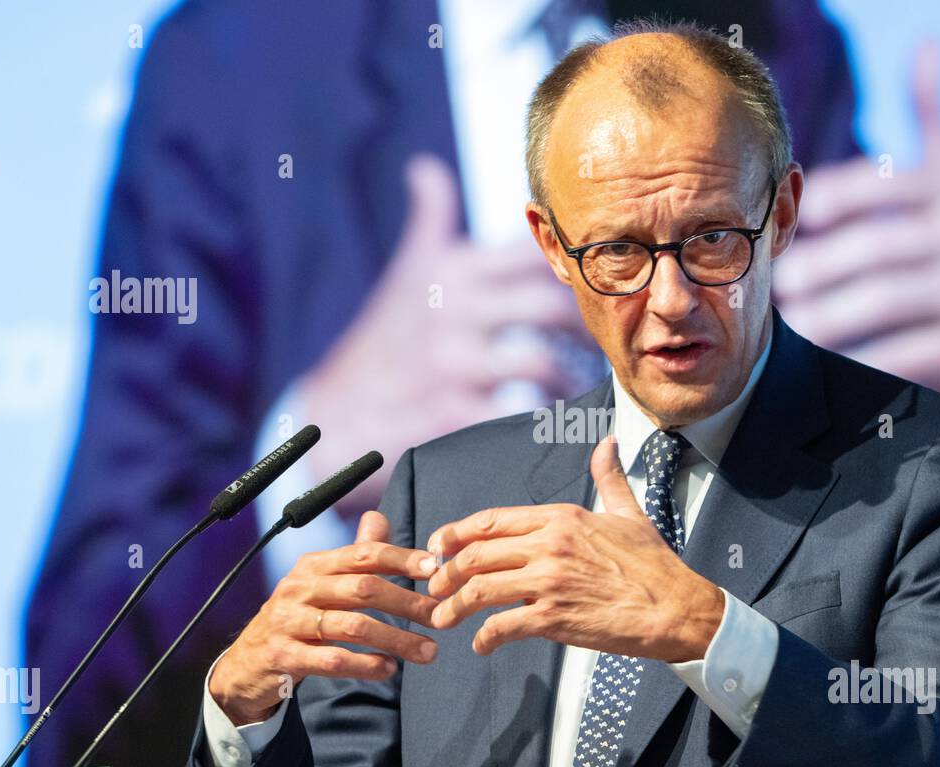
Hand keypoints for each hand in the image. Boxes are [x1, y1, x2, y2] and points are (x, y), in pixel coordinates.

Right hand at [208, 511, 439, 726]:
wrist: (246, 663)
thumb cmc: (296, 618)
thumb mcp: (320, 583)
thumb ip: (353, 556)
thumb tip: (378, 517)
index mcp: (314, 566)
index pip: (363, 554)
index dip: (401, 559)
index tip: (435, 569)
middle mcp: (300, 588)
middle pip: (364, 589)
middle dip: (408, 603)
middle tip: (441, 617)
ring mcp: (289, 622)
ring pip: (354, 627)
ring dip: (396, 640)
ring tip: (428, 652)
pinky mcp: (283, 655)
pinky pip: (332, 659)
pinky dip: (366, 665)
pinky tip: (389, 669)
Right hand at [300, 152, 594, 513]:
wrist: (332, 415)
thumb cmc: (383, 342)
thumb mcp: (405, 274)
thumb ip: (428, 222)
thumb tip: (425, 167)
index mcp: (450, 271)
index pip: (532, 253)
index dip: (577, 265)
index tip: (602, 285)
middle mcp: (451, 311)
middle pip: (549, 306)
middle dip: (587, 329)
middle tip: (607, 345)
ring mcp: (449, 363)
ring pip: (540, 364)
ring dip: (571, 382)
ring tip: (582, 392)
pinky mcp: (448, 414)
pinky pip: (516, 416)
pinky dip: (543, 423)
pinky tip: (554, 427)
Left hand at [426, 436, 724, 661]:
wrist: (676, 608)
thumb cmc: (654, 565)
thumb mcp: (628, 513)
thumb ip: (609, 478)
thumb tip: (607, 443)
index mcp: (561, 517)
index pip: (491, 521)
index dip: (455, 533)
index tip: (437, 546)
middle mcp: (549, 544)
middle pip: (475, 553)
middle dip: (444, 572)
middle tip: (433, 587)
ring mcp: (549, 581)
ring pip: (479, 589)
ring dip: (453, 606)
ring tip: (443, 619)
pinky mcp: (553, 618)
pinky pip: (502, 627)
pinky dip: (485, 638)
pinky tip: (482, 645)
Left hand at [773, 41, 939, 421]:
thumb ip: (932, 118)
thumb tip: (931, 43)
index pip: (883, 186)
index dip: (834, 199)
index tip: (792, 216)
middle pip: (879, 249)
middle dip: (822, 266)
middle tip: (779, 282)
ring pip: (887, 303)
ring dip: (831, 315)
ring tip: (793, 323)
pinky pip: (903, 355)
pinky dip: (861, 359)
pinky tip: (828, 362)